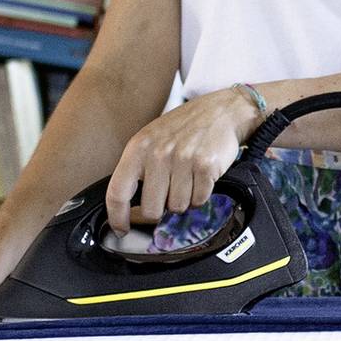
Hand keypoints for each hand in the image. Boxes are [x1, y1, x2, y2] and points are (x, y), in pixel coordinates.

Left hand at [106, 86, 254, 227]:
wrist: (222, 111)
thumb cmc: (185, 127)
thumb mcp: (152, 139)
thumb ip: (139, 168)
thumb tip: (129, 207)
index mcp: (138, 148)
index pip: (117, 192)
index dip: (117, 217)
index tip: (121, 229)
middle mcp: (158, 154)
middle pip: (151, 209)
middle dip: (161, 209)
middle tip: (169, 194)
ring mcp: (182, 160)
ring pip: (177, 207)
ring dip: (184, 200)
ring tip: (188, 179)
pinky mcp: (205, 166)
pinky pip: (199, 200)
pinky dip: (201, 194)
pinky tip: (201, 177)